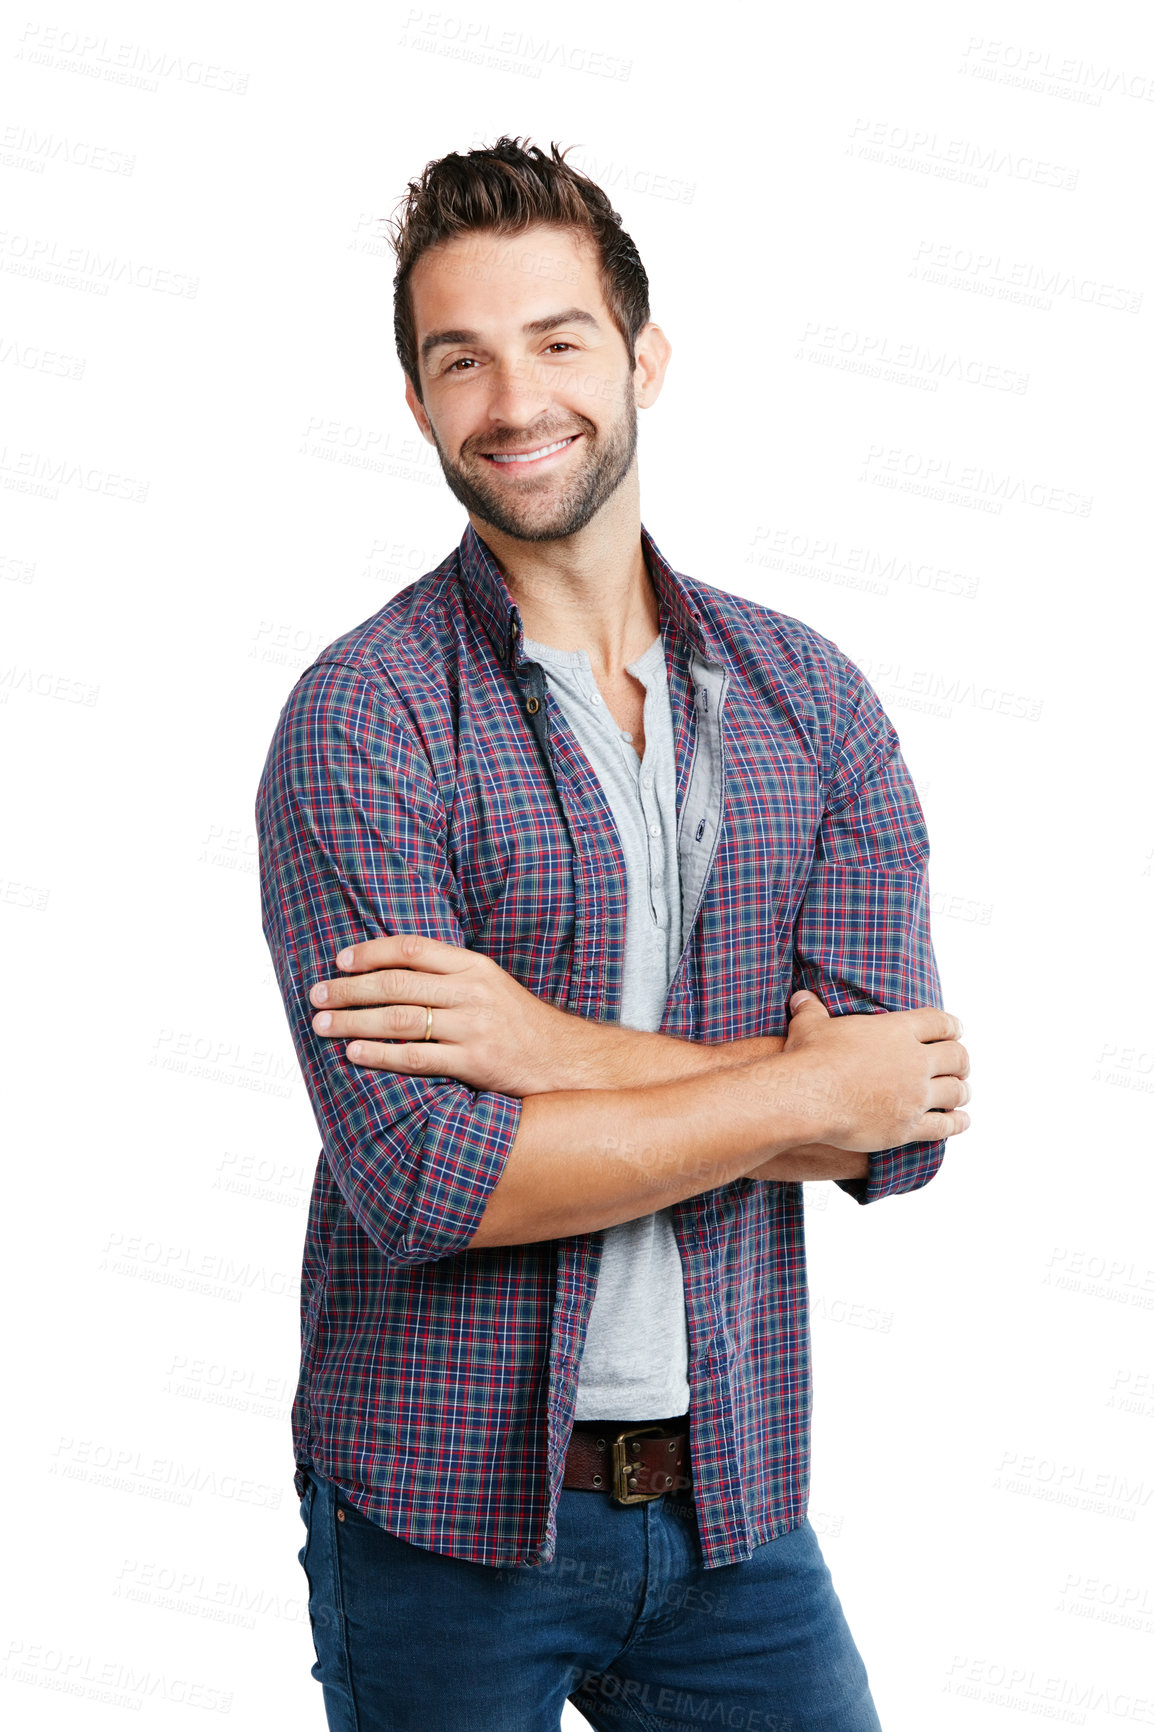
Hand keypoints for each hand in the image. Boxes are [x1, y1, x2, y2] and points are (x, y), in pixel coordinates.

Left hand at [309, 933, 578, 1095]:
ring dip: (355, 1020)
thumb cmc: (520, 1025)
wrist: (566, 1061)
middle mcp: (473, 992)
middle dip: (350, 988)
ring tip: (324, 1024)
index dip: (371, 952)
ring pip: (400, 1019)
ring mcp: (475, 1027)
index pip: (412, 948)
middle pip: (397, 983)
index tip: (340, 961)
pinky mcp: (476, 1062)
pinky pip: (417, 1056)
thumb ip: (449, 977)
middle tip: (317, 994)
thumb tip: (392, 972)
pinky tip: (355, 1053)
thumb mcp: (491, 987)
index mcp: (474, 966)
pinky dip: (380, 1054)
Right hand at [772, 990, 970, 1151]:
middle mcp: (914, 1060)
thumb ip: (811, 1010)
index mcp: (896, 1030)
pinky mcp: (908, 1126)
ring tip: (962, 1093)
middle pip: (957, 1057)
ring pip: (956, 1092)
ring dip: (961, 1092)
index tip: (957, 1031)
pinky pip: (944, 1126)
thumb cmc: (808, 1058)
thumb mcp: (809, 1026)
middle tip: (961, 1065)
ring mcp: (915, 1095)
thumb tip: (800, 997)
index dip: (952, 1026)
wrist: (807, 1097)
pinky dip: (956, 1123)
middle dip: (962, 1061)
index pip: (939, 1022)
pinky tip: (960, 1121)